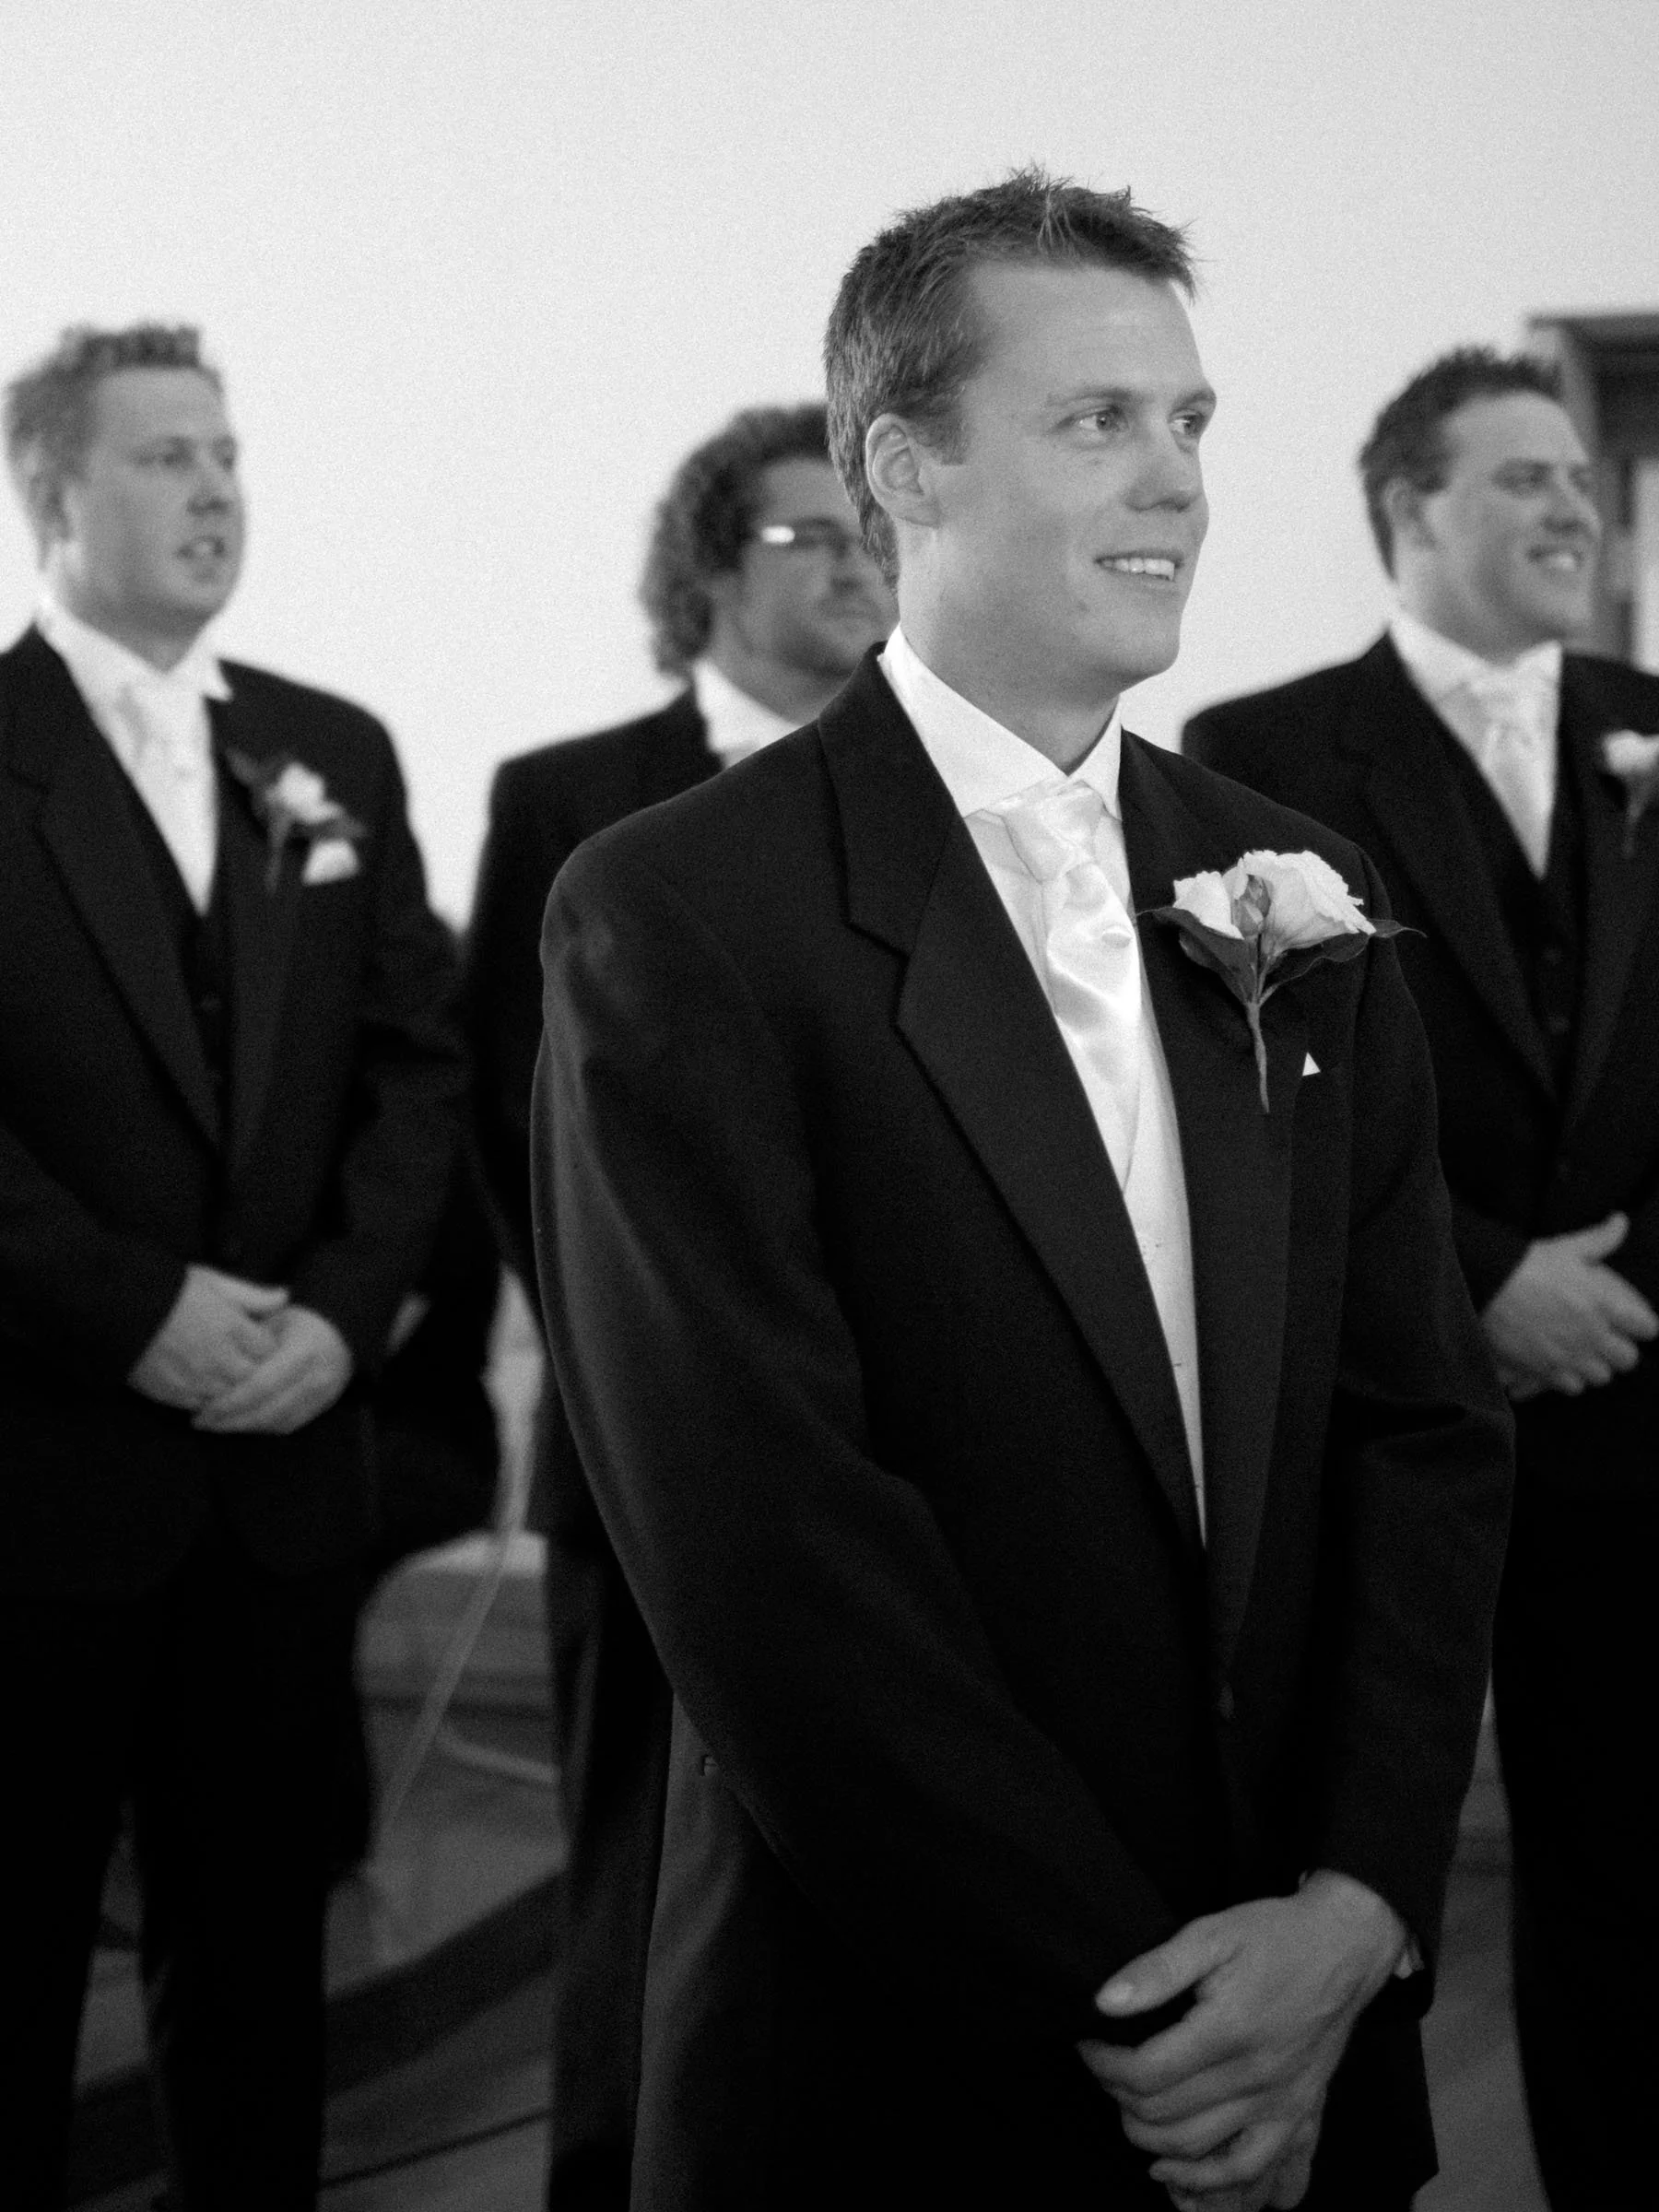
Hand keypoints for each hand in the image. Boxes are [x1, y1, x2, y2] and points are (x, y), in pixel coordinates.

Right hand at [128, 1267, 288, 1408]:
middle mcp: (219, 1358)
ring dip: (233, 1387)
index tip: (261, 1340)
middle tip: (247, 1359)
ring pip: (233, 1396)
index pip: (270, 1350)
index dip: (268, 1345)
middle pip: (255, 1377)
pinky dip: (210, 1400)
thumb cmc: (170, 1291)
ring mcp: (197, 1380)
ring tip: (225, 1372)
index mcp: (232, 1328)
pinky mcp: (175, 1395)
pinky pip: (205, 1407)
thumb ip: (252, 1295)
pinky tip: (206, 1385)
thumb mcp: (214, 1282)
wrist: (120, 1310)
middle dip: (255, 1369)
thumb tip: (285, 1296)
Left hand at [193, 1304, 352, 1434]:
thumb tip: (217, 1366)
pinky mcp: (321, 1408)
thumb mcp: (275, 1319)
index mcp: (303, 1352)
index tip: (203, 1407)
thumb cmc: (300, 1323)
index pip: (260, 1386)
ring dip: (242, 1427)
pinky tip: (240, 1423)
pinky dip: (260, 1428)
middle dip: (230, 1420)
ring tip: (215, 1425)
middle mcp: (315, 1378)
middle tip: (201, 1422)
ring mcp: (322, 1396)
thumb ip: (250, 1342)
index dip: (229, 1401)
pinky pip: (286, 1426)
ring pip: (275, 1422)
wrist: (342, 1334)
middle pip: (266, 1410)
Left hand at [1078, 1873, 1404, 2203]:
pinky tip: (1170, 2168)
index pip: (1147, 2073)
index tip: (1088, 2044)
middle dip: (1118, 2095)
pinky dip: (1205, 2178)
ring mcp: (1278, 2102)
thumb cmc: (1274, 1935)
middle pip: (1164, 2113)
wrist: (1343, 1947)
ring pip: (1196, 2146)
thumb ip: (1157, 1969)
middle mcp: (1254, 2076)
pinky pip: (1247, 2167)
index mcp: (1228, 2029)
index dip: (1105, 2064)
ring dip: (1147, 2136)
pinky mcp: (1295, 2114)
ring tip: (1126, 2105)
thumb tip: (1104, 2001)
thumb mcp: (1212, 1933)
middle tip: (1103, 2068)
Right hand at [1481, 1214, 1657, 1395]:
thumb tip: (1620, 1220)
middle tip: (1606, 1339)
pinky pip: (1572, 1387)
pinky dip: (1569, 1379)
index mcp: (1605, 1305)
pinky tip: (1560, 1364)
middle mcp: (1593, 1335)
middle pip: (1628, 1359)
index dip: (1643, 1325)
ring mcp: (1570, 1356)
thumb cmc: (1529, 1265)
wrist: (1488, 1286)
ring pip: (1601, 1376)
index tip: (1633, 1321)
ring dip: (1595, 1366)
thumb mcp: (1568, 1247)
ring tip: (1582, 1354)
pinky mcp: (1545, 1371)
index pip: (1647, 1328)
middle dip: (1620, 1350)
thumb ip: (1601, 1238)